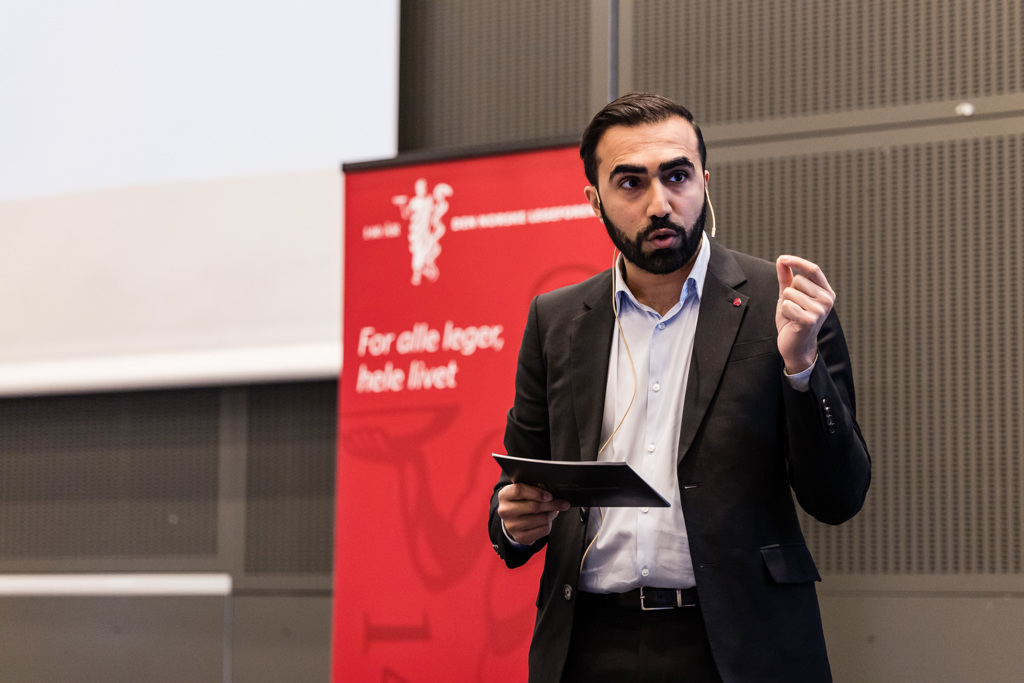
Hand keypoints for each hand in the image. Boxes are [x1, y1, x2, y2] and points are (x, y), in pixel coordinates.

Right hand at [497, 483, 568, 544]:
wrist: (513, 520)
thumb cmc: (522, 501)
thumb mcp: (523, 492)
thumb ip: (534, 488)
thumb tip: (555, 492)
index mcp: (505, 495)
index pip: (519, 491)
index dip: (537, 493)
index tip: (550, 495)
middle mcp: (505, 511)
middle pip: (534, 506)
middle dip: (552, 504)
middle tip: (564, 503)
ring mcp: (512, 526)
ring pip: (541, 519)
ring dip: (551, 514)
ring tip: (554, 511)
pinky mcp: (520, 537)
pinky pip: (543, 530)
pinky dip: (549, 524)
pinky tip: (547, 521)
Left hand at [775, 255, 834, 373]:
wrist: (796, 346)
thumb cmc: (793, 319)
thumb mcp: (789, 295)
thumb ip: (786, 277)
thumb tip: (781, 260)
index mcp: (826, 291)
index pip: (813, 269)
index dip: (797, 261)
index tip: (782, 258)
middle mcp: (827, 299)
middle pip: (798, 280)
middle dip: (789, 293)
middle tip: (794, 308)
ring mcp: (820, 310)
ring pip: (790, 293)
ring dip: (786, 304)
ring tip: (793, 315)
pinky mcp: (810, 320)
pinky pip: (787, 305)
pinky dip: (784, 312)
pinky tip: (792, 321)